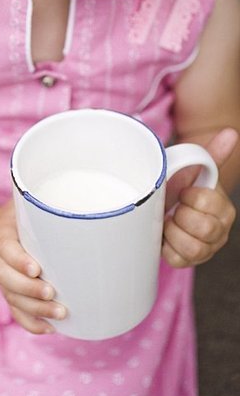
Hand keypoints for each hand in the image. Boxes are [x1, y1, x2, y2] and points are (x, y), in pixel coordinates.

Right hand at [0, 201, 66, 333]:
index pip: (5, 249)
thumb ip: (40, 199)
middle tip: (53, 293)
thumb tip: (79, 184)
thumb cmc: (17, 215)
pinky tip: (50, 329)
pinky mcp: (10, 293)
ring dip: (35, 310)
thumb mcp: (23, 201)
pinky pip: (17, 313)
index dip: (18, 261)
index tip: (36, 268)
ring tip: (60, 314)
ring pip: (13, 300)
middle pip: (7, 280)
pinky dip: (32, 323)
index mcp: (1, 235)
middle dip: (29, 290)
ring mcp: (3, 280)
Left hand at [162, 129, 237, 267]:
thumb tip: (231, 133)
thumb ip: (211, 154)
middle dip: (182, 215)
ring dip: (173, 232)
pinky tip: (164, 236)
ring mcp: (205, 249)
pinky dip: (166, 247)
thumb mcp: (194, 171)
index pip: (208, 202)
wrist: (169, 208)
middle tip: (174, 208)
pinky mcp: (187, 261)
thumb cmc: (182, 189)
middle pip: (203, 228)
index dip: (190, 196)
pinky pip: (177, 260)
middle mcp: (219, 231)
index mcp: (224, 209)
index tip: (183, 192)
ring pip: (192, 248)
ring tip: (168, 222)